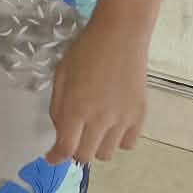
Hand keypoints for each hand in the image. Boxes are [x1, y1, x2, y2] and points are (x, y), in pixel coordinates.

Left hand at [47, 19, 147, 164]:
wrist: (121, 35)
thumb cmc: (86, 50)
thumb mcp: (62, 74)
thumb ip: (58, 106)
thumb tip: (60, 130)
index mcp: (76, 109)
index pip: (65, 148)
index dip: (56, 158)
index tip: (52, 157)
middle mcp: (100, 120)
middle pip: (85, 156)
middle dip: (75, 150)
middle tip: (74, 137)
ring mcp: (122, 120)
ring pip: (107, 153)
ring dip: (96, 146)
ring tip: (96, 128)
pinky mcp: (139, 116)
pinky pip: (128, 144)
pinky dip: (118, 140)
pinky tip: (114, 125)